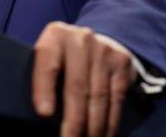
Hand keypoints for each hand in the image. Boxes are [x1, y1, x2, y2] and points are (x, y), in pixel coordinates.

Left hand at [32, 22, 136, 136]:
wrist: (95, 42)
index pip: (48, 64)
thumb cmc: (63, 61)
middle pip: (77, 87)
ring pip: (99, 96)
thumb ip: (43, 80)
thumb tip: (43, 116)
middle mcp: (81, 39)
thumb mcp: (49, 60)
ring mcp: (104, 49)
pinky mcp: (122, 62)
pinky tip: (105, 135)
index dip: (44, 90)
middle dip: (74, 121)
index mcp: (55, 37)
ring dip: (94, 127)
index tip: (44, 115)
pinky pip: (116, 98)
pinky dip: (110, 122)